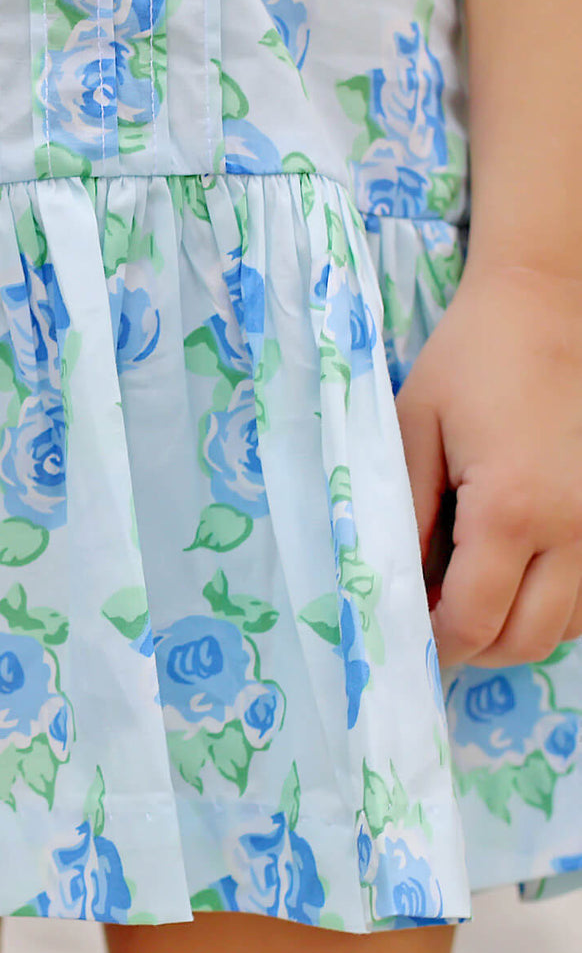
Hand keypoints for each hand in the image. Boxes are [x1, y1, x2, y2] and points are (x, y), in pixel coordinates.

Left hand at [397, 262, 581, 668]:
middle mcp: (577, 529)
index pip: (471, 623)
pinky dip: (552, 606)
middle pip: (526, 642)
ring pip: (567, 628)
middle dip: (471, 647)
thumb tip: (388, 592)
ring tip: (468, 592)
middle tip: (428, 619)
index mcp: (513, 510)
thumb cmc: (469, 363)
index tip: (400, 638)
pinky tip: (515, 574)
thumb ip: (399, 520)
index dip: (430, 646)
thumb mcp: (410, 435)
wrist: (547, 304)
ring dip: (513, 628)